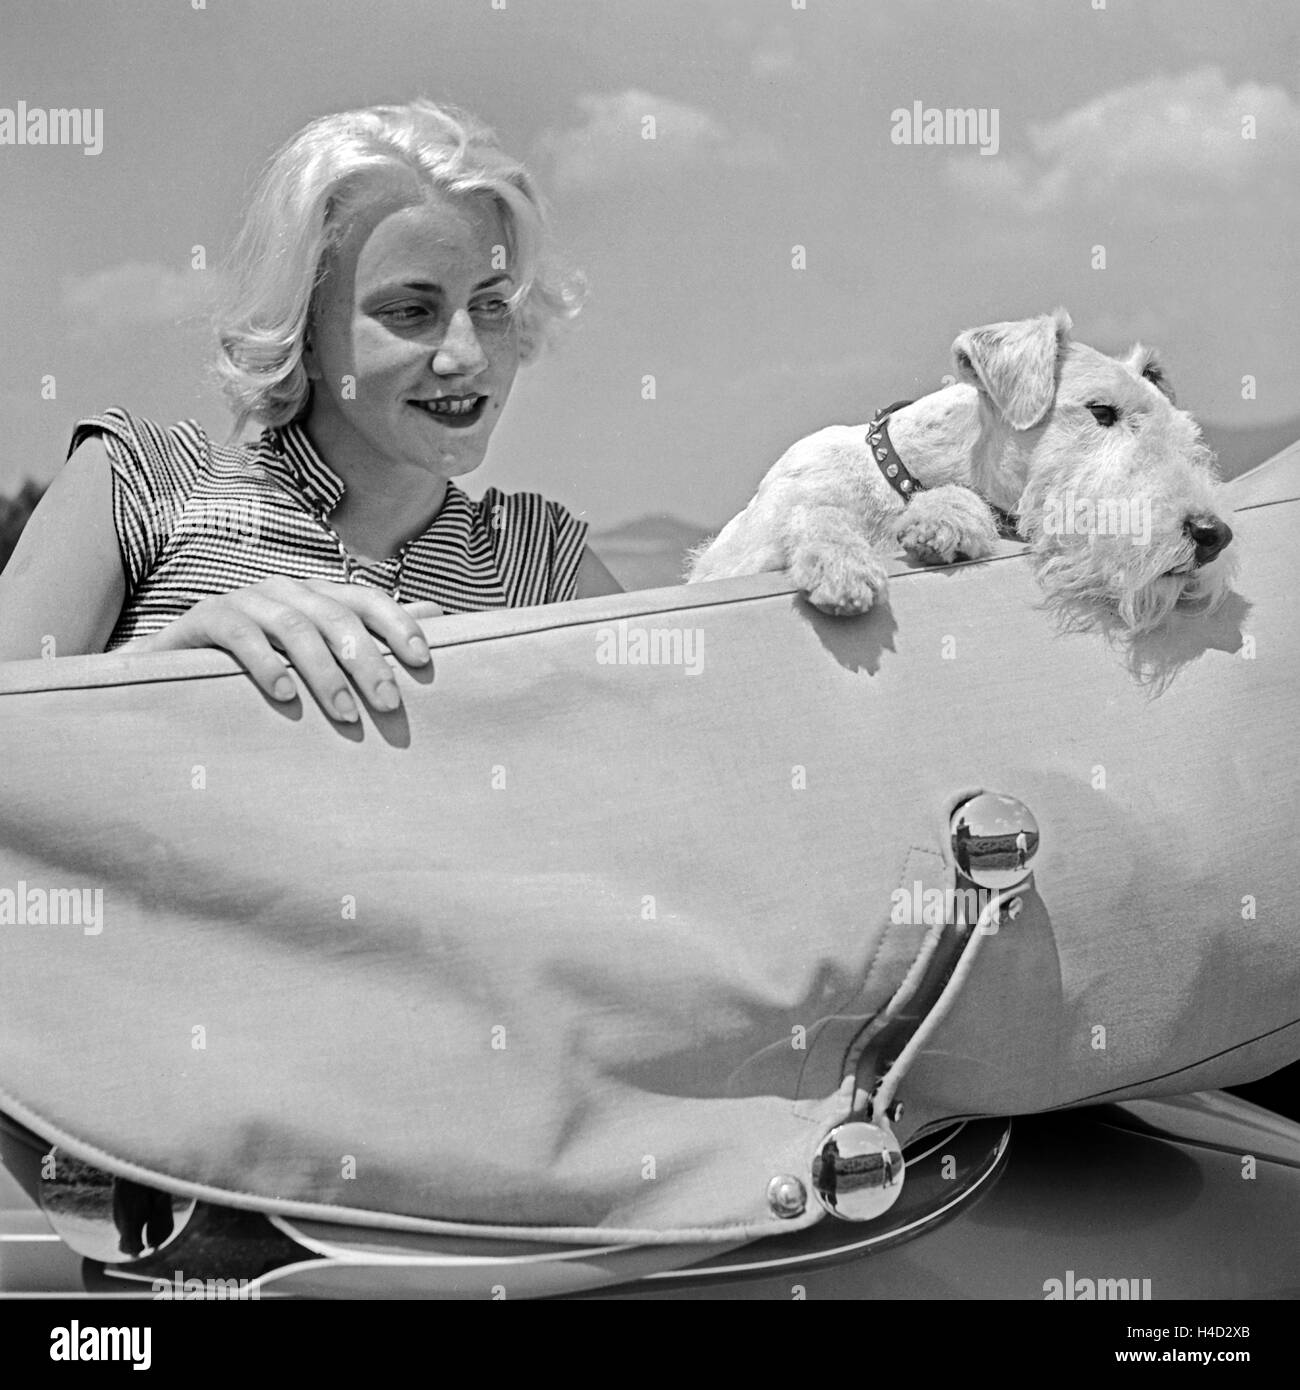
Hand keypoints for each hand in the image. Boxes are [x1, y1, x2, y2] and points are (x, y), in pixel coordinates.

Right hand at [124, 577, 440, 720]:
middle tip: (390, 705)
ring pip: (295, 626)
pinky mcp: (205, 619)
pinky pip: (240, 635)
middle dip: (368, 660)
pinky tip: (284, 695)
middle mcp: (285, 591)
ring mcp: (245, 600)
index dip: (398, 625)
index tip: (423, 662)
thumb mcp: (317, 656)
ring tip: (346, 714)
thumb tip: (439, 614)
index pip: (366, 600)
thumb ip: (372, 634)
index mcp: (316, 597)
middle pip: (337, 616)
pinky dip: (266, 664)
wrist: (171, 673)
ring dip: (325, 672)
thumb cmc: (259, 668)